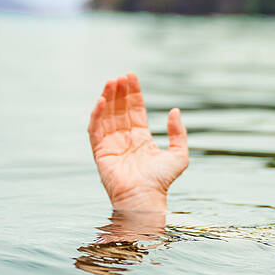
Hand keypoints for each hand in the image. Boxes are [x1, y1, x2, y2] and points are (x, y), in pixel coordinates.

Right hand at [87, 73, 188, 212]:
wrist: (146, 197)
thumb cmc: (162, 181)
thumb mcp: (179, 154)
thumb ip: (178, 133)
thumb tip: (175, 111)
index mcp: (141, 138)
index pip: (135, 110)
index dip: (133, 93)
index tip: (131, 76)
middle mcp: (125, 139)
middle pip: (120, 110)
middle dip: (120, 92)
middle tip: (120, 77)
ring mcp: (111, 145)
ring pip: (107, 116)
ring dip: (107, 98)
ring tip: (111, 82)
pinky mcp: (100, 152)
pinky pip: (95, 130)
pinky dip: (96, 115)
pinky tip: (101, 101)